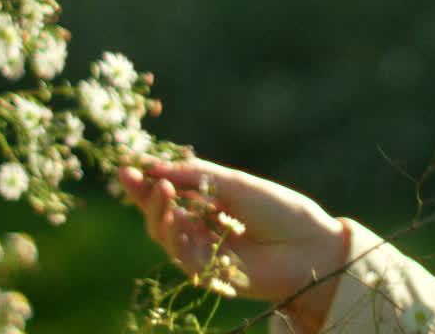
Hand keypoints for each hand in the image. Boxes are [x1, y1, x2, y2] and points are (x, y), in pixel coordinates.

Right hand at [118, 158, 348, 330]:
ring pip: (163, 231)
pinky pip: (178, 252)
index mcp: (213, 201)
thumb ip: (196, 176)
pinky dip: (172, 233)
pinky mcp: (206, 271)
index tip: (132, 162)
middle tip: (127, 175)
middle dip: (142, 192)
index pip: (173, 188)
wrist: (308, 248)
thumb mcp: (235, 184)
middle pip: (162, 210)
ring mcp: (203, 248)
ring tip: (160, 189)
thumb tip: (154, 167)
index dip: (151, 177)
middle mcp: (204, 225)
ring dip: (156, 209)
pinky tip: (175, 216)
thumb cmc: (280, 210)